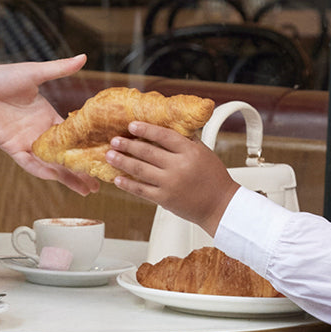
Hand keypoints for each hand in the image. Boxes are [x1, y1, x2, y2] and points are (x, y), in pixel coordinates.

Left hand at [0, 55, 98, 194]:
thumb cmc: (2, 78)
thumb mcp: (35, 72)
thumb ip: (60, 69)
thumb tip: (84, 57)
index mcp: (48, 117)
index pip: (72, 137)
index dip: (87, 148)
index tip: (103, 157)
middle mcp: (40, 133)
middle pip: (66, 157)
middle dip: (82, 171)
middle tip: (101, 183)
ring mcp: (27, 143)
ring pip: (52, 165)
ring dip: (68, 178)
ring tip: (87, 190)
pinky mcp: (13, 148)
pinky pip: (30, 164)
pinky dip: (43, 171)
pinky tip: (58, 178)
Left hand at [107, 122, 238, 235]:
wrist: (220, 206)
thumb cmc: (214, 179)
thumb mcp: (204, 153)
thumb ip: (186, 141)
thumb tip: (169, 128)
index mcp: (189, 151)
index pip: (163, 135)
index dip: (145, 129)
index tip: (131, 125)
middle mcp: (178, 167)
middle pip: (147, 152)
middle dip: (127, 145)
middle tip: (114, 140)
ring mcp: (170, 184)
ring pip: (140, 170)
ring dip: (122, 161)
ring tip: (110, 155)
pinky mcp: (165, 199)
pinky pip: (142, 190)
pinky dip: (128, 184)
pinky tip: (118, 179)